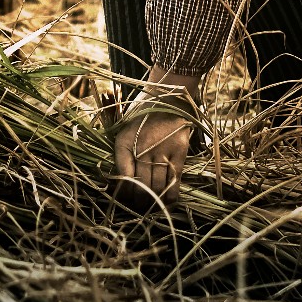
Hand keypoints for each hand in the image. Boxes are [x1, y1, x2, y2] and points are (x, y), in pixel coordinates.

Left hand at [114, 68, 201, 204]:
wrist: (168, 95)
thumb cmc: (143, 113)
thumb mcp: (124, 129)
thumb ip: (122, 154)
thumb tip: (121, 181)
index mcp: (124, 141)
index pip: (122, 176)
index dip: (123, 193)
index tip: (125, 200)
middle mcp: (142, 147)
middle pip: (141, 185)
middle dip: (139, 201)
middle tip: (140, 207)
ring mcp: (162, 150)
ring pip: (157, 186)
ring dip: (154, 201)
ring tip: (153, 206)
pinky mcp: (179, 151)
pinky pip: (175, 179)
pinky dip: (171, 195)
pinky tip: (169, 201)